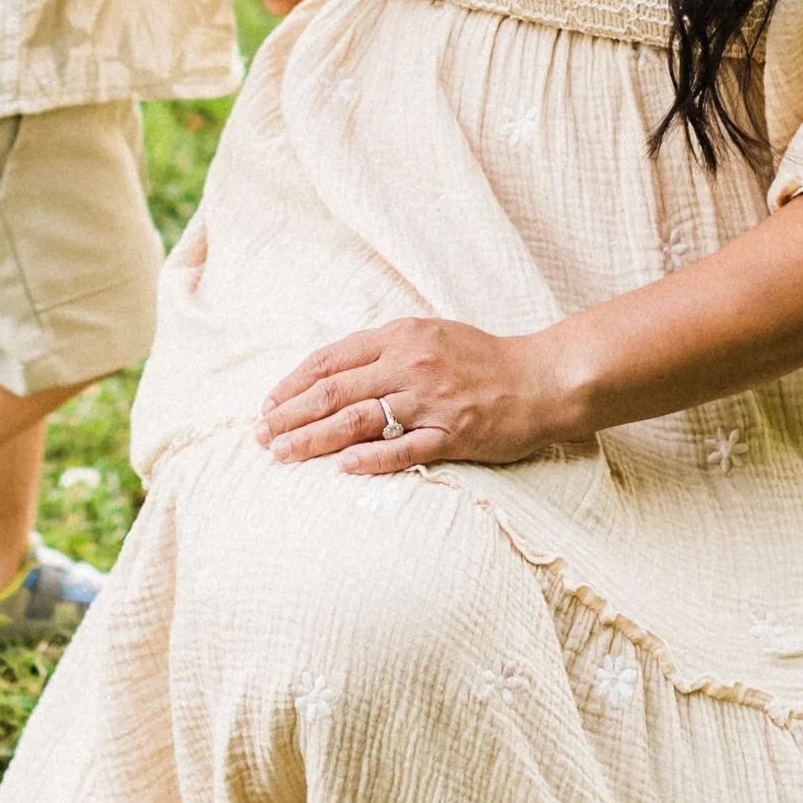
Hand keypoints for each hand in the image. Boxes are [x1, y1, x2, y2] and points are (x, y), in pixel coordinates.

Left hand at [255, 317, 586, 475]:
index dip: (293, 383)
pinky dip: (372, 459)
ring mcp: (430, 401)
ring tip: (283, 454)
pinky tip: (343, 468)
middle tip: (261, 436)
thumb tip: (334, 371)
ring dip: (314, 439)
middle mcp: (409, 365)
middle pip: (334, 391)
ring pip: (358, 420)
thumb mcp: (429, 335)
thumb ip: (384, 349)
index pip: (330, 360)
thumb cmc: (481, 359)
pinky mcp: (453, 433)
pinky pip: (405, 449)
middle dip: (290, 415)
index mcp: (399, 337)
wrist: (540, 378)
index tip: (268, 405)